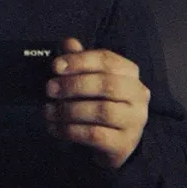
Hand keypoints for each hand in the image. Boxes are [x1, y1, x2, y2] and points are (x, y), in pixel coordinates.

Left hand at [44, 38, 149, 168]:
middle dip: (73, 85)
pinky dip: (71, 130)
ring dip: (69, 110)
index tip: (55, 66)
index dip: (79, 61)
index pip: (107, 60)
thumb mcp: (90, 78)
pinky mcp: (124, 144)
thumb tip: (68, 43)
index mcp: (130, 73)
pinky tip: (54, 128)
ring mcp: (134, 121)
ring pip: (102, 111)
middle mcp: (138, 95)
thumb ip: (80, 60)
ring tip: (48, 111)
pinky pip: (96, 135)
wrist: (113, 140)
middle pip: (106, 85)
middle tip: (49, 89)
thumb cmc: (100, 102)